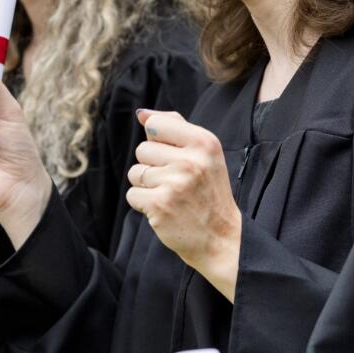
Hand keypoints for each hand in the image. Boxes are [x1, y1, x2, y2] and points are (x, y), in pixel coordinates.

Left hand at [126, 110, 241, 300]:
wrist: (221, 238)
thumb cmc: (208, 192)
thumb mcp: (204, 154)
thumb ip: (175, 127)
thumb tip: (142, 114)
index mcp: (204, 142)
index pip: (155, 124)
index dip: (157, 140)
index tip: (174, 156)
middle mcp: (191, 160)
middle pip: (142, 149)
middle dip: (152, 166)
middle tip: (176, 182)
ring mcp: (175, 183)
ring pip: (135, 172)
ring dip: (147, 186)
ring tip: (171, 195)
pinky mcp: (160, 205)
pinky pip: (132, 194)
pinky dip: (143, 204)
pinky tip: (164, 209)